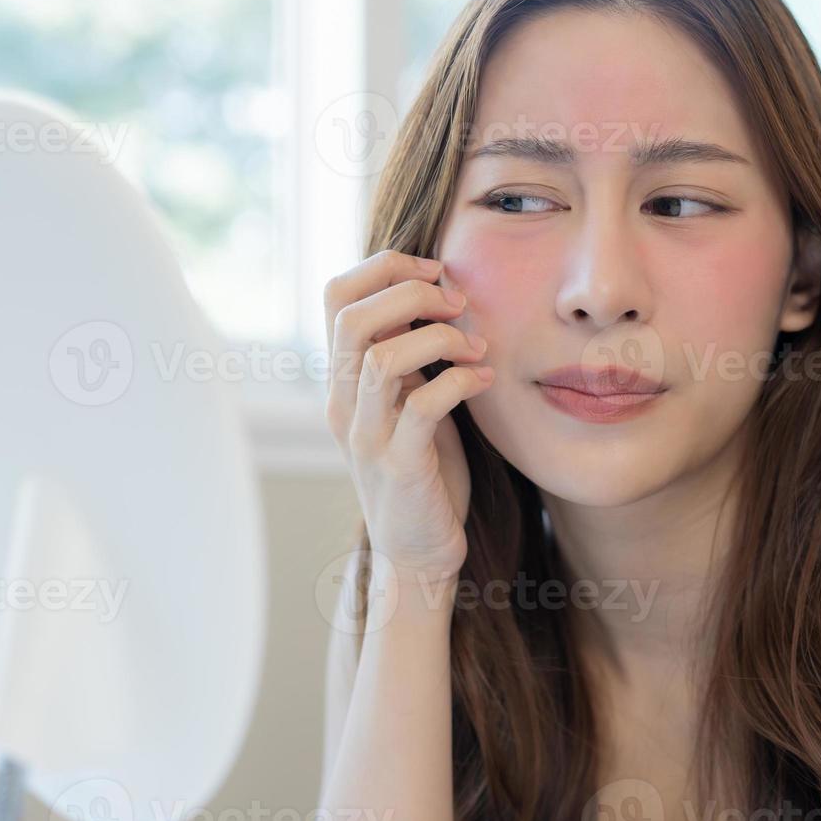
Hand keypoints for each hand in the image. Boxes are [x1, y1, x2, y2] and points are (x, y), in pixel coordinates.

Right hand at [324, 249, 492, 584]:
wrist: (418, 553)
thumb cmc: (424, 470)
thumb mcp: (410, 401)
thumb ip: (412, 355)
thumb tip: (445, 292)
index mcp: (342, 379)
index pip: (336, 296)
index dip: (384, 267)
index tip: (437, 271)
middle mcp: (342, 403)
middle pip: (350, 318)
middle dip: (410, 291)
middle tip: (460, 302)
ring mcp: (366, 435)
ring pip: (380, 359)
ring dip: (439, 338)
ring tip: (478, 346)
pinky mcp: (399, 466)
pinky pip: (422, 406)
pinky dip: (460, 381)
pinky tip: (484, 380)